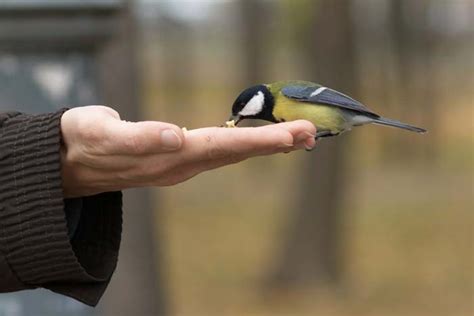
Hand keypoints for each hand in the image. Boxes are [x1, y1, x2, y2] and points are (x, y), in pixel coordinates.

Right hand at [60, 106, 315, 197]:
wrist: (70, 162)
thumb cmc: (83, 141)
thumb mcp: (101, 133)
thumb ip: (139, 137)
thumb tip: (177, 137)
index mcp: (168, 156)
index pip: (222, 146)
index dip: (258, 140)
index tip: (291, 136)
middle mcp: (180, 164)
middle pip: (235, 152)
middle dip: (274, 143)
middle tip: (311, 133)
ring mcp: (180, 164)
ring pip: (231, 153)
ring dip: (267, 145)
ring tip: (300, 136)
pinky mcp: (177, 159)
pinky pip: (219, 151)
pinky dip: (246, 144)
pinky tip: (263, 141)